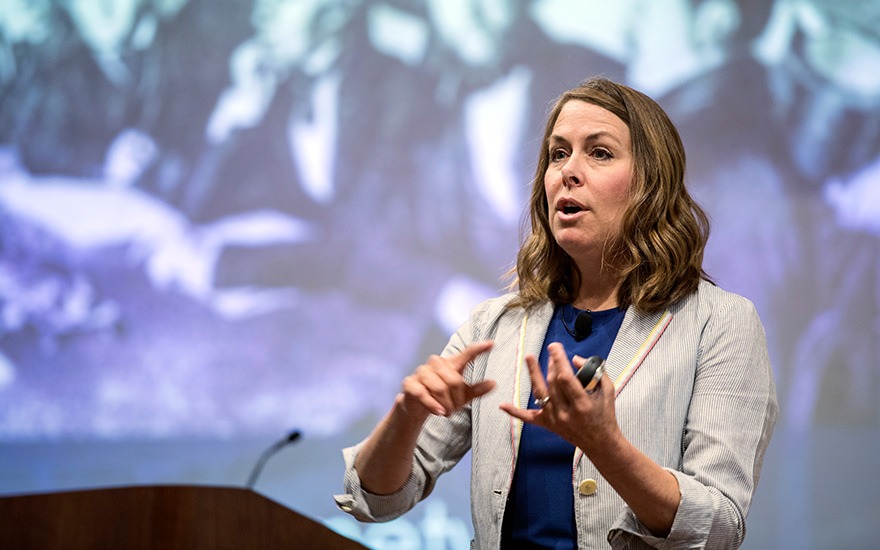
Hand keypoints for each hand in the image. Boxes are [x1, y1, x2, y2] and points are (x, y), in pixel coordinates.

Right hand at [400, 341, 495, 417]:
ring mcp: (421, 372)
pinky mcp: (410, 383)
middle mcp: (435, 363)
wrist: (417, 407)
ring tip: (447, 413)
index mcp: (450, 363)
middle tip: (455, 410)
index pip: (466, 354)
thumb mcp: (462, 395)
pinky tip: (439, 412)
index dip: (478, 349)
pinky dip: (433, 406)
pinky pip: (424, 394)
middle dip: (457, 399)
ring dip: (446, 405)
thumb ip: (476, 389)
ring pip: (440, 388)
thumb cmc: (442, 397)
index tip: (491, 343)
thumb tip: (493, 383)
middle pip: (454, 380)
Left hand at [500, 342, 618, 451]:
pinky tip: (502, 405)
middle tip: (550, 351)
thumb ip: (595, 372)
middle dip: (551, 364)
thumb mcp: (607, 391)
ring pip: (540, 393)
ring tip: (529, 358)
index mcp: (582, 404)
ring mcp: (554, 420)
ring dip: (534, 374)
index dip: (559, 361)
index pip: (566, 378)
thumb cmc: (605, 415)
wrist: (600, 443)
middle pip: (553, 383)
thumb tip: (574, 359)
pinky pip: (528, 418)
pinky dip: (515, 412)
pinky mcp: (547, 425)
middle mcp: (566, 413)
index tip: (555, 347)